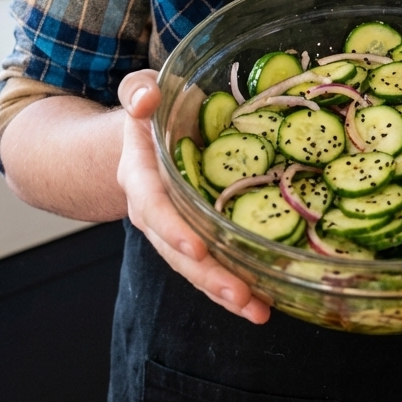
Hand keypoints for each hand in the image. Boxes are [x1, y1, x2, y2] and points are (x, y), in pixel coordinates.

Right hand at [117, 69, 270, 323]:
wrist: (142, 137)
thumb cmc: (150, 110)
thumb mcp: (139, 90)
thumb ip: (138, 91)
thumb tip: (147, 99)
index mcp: (141, 176)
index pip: (153, 207)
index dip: (172, 230)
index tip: (196, 248)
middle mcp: (155, 212)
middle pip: (177, 252)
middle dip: (208, 276)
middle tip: (240, 296)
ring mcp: (176, 229)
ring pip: (196, 268)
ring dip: (225, 292)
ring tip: (258, 311)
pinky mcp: (198, 236)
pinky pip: (212, 265)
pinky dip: (234, 286)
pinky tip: (262, 303)